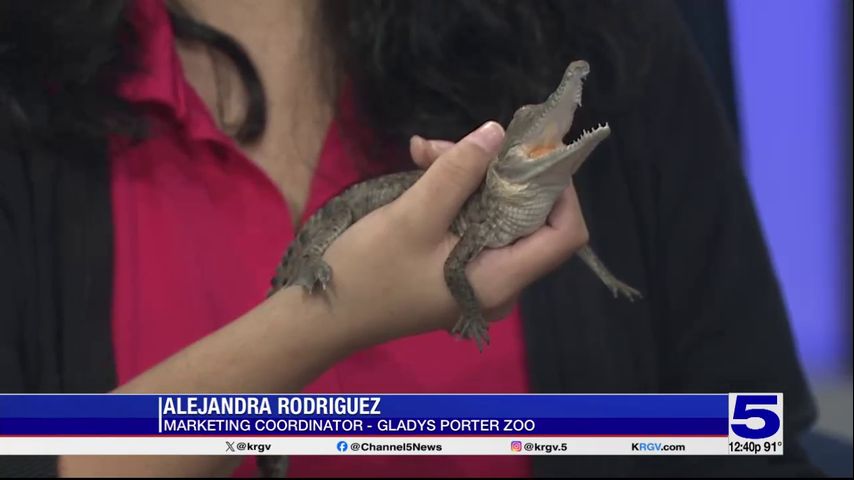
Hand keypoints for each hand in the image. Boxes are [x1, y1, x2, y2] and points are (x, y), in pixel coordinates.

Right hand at [313, 121, 588, 348]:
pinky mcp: (456, 270)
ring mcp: (478, 278)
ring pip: (496, 215)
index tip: (528, 153)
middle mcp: (500, 283)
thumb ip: (459, 173)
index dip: (559, 189)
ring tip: (423, 152)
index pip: (565, 234)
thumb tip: (498, 133)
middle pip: (526, 216)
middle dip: (495, 172)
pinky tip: (421, 167)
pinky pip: (473, 225)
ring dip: (468, 178)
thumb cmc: (368, 273)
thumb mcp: (413, 216)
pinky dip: (454, 196)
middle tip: (448, 146)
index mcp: (500, 279)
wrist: (323, 317)